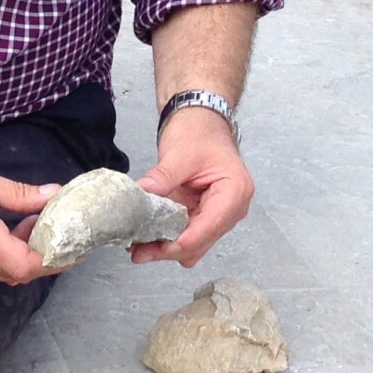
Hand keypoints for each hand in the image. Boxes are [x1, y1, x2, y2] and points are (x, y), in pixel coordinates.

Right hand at [0, 148, 61, 284]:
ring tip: (35, 228)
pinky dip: (4, 254)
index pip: (26, 265)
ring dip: (23, 256)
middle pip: (17, 274)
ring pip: (1, 272)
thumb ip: (19, 193)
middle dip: (44, 260)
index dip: (53, 261)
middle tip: (61, 239)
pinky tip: (9, 230)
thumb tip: (52, 195)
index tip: (72, 249)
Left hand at [133, 108, 253, 267]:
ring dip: (167, 248)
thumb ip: (163, 177)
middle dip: (170, 249)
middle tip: (137, 251)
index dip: (180, 243)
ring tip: (137, 246)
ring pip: (193, 245)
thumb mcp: (179, 154)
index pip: (208, 228)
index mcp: (234, 193)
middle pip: (201, 242)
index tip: (151, 248)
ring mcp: (218, 214)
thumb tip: (141, 195)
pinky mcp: (202, 215)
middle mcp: (232, 209)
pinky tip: (146, 237)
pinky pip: (186, 235)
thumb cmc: (199, 132)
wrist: (200, 122)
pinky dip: (167, 238)